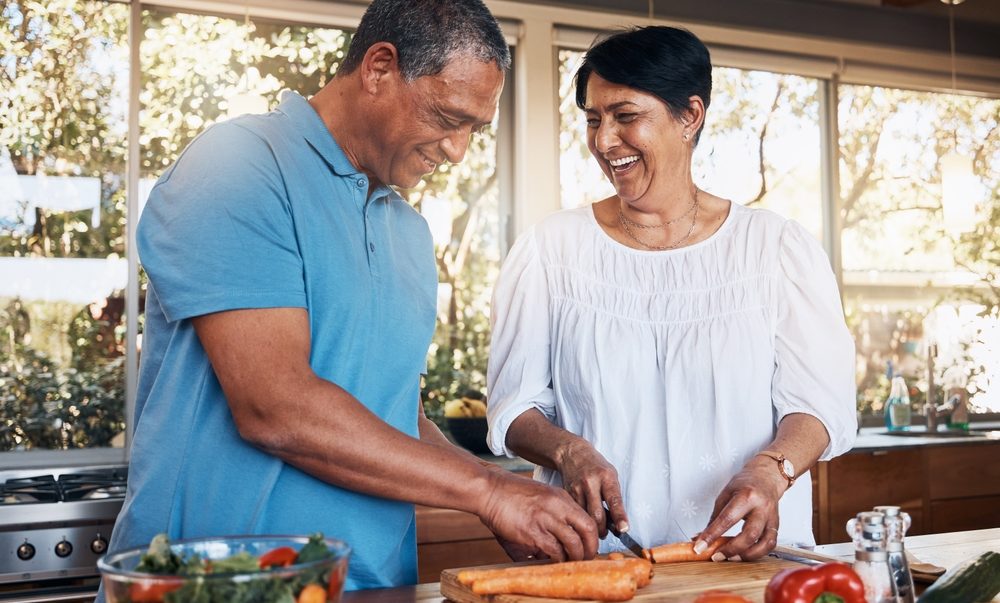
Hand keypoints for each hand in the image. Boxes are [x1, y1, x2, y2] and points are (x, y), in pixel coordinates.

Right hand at [478, 471, 598, 561]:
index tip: (588, 546)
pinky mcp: (532, 532)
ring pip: (574, 543)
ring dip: (574, 557)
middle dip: (590, 548)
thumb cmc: (510, 494)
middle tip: (585, 558)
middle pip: (588, 530)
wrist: (488, 489)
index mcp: (561, 497)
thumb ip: (554, 512)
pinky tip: (552, 560)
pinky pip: (554, 550)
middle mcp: (557, 506)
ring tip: (569, 562)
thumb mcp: (540, 495)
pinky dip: (557, 559)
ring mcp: (545, 519)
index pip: (588, 519)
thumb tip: (562, 534)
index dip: (592, 537)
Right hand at [556, 439, 627, 538]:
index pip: (614, 500)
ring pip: (584, 517)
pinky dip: (580, 520)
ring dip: (590, 527)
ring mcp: (577, 488)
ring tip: (594, 528)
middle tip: (605, 534)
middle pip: (597, 514)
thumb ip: (614, 496)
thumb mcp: (611, 476)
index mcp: (606, 477)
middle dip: (602, 530)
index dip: (620, 516)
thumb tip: (617, 522)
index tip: (624, 529)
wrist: (573, 454)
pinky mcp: (566, 494)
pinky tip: (582, 519)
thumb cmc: (596, 466)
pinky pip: (575, 513)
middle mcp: (591, 482)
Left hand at [694, 456, 785, 560]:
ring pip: (764, 543)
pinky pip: (770, 544)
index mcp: (746, 496)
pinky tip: (744, 554)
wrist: (766, 476)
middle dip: (731, 549)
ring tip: (730, 558)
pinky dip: (757, 553)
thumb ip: (715, 517)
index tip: (699, 546)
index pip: (727, 518)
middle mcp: (762, 507)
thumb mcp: (725, 494)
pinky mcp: (776, 525)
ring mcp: (772, 517)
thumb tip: (701, 537)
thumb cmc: (744, 484)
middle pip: (749, 534)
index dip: (712, 534)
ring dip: (746, 555)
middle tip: (716, 556)